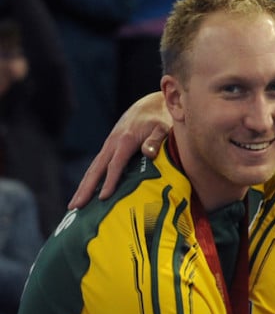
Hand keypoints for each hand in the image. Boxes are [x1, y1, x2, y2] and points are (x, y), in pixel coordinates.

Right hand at [67, 92, 170, 207]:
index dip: (110, 182)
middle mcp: (112, 144)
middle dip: (85, 189)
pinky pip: (96, 167)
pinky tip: (84, 194)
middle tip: (75, 207)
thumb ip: (156, 140)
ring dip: (82, 187)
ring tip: (73, 206)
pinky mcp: (109, 149)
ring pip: (92, 169)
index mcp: (125, 140)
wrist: (149, 106)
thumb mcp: (163, 128)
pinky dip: (88, 181)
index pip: (115, 165)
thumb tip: (148, 154)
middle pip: (96, 169)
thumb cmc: (160, 119)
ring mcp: (108, 146)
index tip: (103, 198)